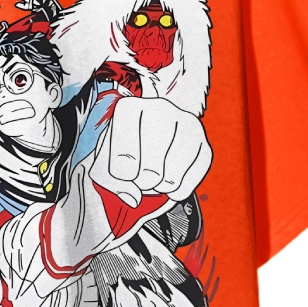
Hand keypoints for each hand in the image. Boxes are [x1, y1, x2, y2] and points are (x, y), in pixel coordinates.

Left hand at [89, 97, 211, 206]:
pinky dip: (177, 191)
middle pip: (150, 172)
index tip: (122, 171)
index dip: (121, 173)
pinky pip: (190, 183)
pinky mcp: (205, 145)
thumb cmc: (120, 153)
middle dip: (141, 184)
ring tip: (154, 175)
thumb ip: (111, 182)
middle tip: (139, 176)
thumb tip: (135, 198)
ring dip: (159, 188)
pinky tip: (170, 178)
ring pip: (171, 179)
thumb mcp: (103, 166)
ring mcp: (187, 125)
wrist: (145, 144)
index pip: (124, 153)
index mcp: (129, 108)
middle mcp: (161, 108)